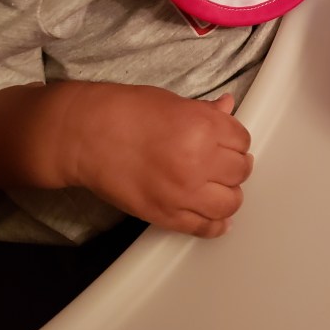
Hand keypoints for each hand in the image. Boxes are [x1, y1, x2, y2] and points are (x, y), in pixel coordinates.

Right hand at [66, 86, 252, 238]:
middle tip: (224, 162)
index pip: (242, 140)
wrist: (88, 135)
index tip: (228, 141)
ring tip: (218, 186)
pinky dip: (216, 224)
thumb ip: (205, 111)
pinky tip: (216, 216)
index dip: (236, 140)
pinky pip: (205, 228)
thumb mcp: (173, 102)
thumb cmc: (127, 111)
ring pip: (230, 203)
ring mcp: (183, 193)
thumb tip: (228, 107)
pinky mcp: (166, 216)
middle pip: (240, 171)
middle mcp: (199, 162)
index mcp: (203, 127)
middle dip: (235, 165)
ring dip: (229, 194)